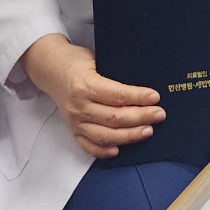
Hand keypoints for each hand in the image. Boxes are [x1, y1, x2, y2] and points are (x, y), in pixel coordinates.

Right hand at [20, 34, 165, 158]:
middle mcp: (78, 106)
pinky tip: (118, 150)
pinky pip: (89, 146)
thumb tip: (143, 87)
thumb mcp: (96, 58)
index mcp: (84, 84)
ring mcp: (75, 121)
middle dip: (141, 117)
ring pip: (105, 135)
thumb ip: (114, 74)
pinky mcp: (73, 130)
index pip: (117, 95)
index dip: (138, 97)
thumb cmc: (75, 62)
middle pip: (114, 117)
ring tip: (147, 130)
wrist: (50, 69)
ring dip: (129, 135)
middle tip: (159, 114)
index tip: (155, 97)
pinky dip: (104, 150)